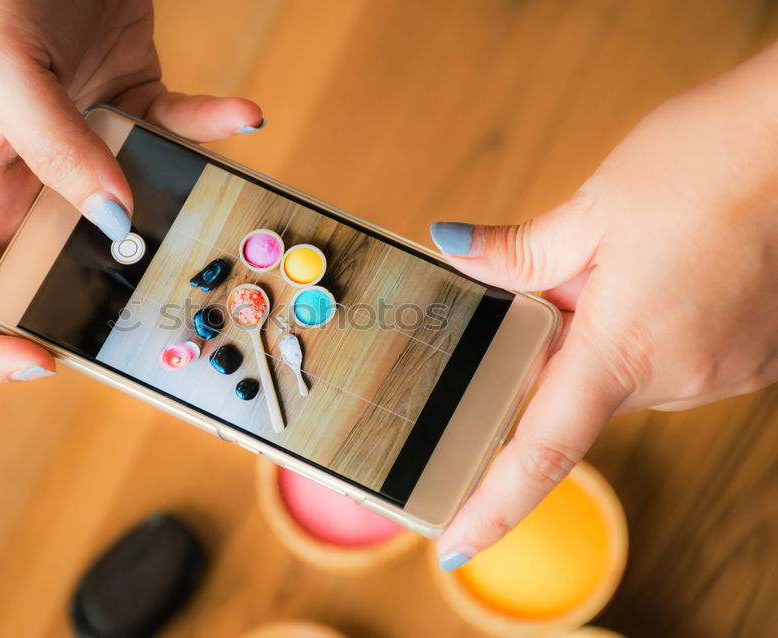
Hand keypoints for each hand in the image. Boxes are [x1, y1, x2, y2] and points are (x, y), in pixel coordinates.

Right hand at [0, 0, 262, 382]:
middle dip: (108, 302)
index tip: (41, 358)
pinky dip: (214, 129)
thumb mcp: (3, 74)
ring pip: (138, 219)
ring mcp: (91, 156)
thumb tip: (115, 220)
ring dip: (183, 219)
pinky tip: (244, 116)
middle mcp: (35, 188)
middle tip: (159, 307)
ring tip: (223, 216)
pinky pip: (180, 139)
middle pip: (61, 277)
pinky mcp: (136, 116)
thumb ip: (55, 150)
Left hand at [431, 42, 777, 569]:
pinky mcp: (754, 361)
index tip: (452, 543)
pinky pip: (678, 365)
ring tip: (639, 263)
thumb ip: (519, 253)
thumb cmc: (705, 162)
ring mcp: (725, 373)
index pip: (542, 451)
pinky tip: (674, 276)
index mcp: (623, 346)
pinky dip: (656, 333)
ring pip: (632, 376)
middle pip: (584, 394)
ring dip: (612, 336)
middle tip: (572, 282)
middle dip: (562, 350)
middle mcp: (681, 376)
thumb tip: (455, 254)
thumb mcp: (593, 206)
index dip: (492, 506)